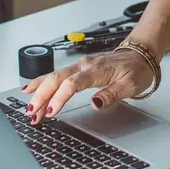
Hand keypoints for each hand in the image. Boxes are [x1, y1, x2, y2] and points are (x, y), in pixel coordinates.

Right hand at [21, 50, 153, 123]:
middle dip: (42, 97)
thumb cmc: (136, 69)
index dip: (60, 98)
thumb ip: (111, 95)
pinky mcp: (78, 68)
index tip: (51, 112)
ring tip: (29, 108)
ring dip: (40, 92)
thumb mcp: (130, 86)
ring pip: (53, 76)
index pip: (72, 84)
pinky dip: (42, 82)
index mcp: (96, 70)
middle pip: (57, 79)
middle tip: (32, 114)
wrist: (140, 54)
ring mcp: (79, 65)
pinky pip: (56, 74)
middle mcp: (84, 65)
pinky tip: (31, 89)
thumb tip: (95, 103)